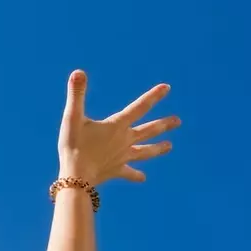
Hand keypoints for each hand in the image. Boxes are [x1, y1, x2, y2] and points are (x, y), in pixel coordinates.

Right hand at [59, 70, 179, 185]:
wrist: (76, 177)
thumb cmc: (73, 146)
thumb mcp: (72, 118)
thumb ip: (76, 94)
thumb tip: (78, 72)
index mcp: (117, 126)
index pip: (139, 107)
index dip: (153, 96)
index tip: (167, 88)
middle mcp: (124, 140)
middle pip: (148, 130)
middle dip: (163, 125)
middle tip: (178, 121)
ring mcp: (122, 157)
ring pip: (144, 151)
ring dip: (157, 148)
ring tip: (170, 146)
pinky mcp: (116, 170)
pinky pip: (128, 173)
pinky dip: (135, 175)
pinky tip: (143, 178)